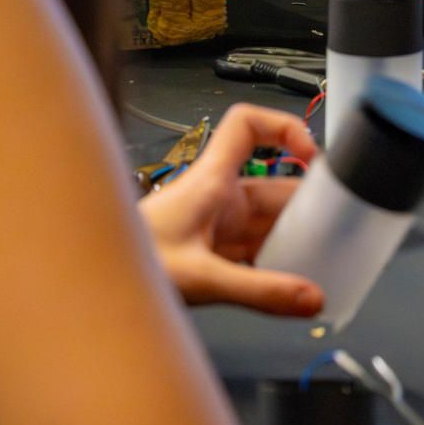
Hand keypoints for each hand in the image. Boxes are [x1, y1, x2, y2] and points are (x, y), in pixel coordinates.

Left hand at [138, 105, 322, 316]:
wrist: (84, 289)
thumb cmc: (123, 264)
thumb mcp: (200, 278)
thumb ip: (259, 290)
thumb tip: (312, 298)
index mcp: (211, 182)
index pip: (247, 126)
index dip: (283, 127)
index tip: (312, 155)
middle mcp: (217, 198)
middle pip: (274, 185)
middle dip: (306, 204)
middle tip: (339, 226)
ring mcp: (214, 226)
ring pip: (268, 223)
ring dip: (293, 239)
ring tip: (323, 261)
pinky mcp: (211, 254)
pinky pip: (255, 252)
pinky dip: (276, 264)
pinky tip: (291, 285)